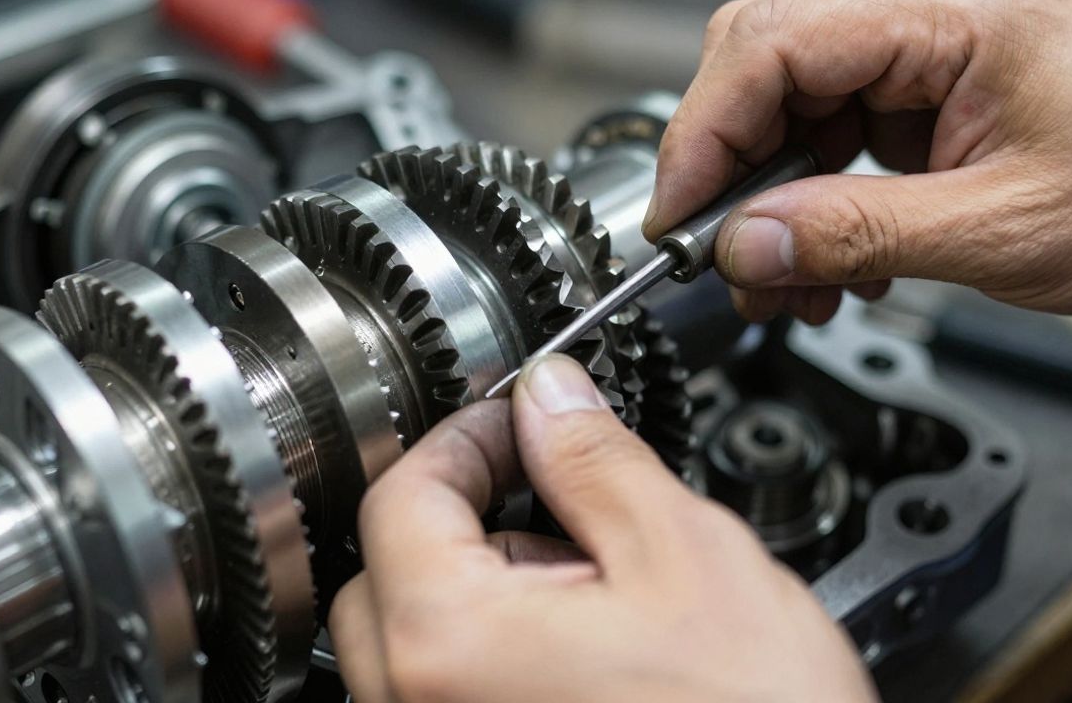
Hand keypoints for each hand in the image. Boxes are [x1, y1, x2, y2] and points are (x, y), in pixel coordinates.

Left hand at [329, 355, 873, 702]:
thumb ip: (596, 460)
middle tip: (552, 500)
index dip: (464, 439)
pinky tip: (585, 657)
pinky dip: (494, 659)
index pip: (399, 499)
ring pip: (414, 647)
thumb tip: (551, 398)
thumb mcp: (686, 557)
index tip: (518, 425)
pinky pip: (448, 701)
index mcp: (449, 646)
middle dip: (463, 520)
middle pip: (385, 576)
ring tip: (592, 594)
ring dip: (481, 595)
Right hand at [645, 0, 1071, 322]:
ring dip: (769, 198)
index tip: (678, 217)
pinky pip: (827, 123)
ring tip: (782, 283)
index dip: (703, 135)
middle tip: (724, 258)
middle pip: (763, 63)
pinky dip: (809, 196)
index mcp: (952, 9)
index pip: (770, 45)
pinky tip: (822, 256)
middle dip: (730, 171)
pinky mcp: (921, 75)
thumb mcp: (994, 233)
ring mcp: (923, 35)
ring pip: (785, 102)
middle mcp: (930, 1)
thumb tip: (743, 246)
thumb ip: (854, 235)